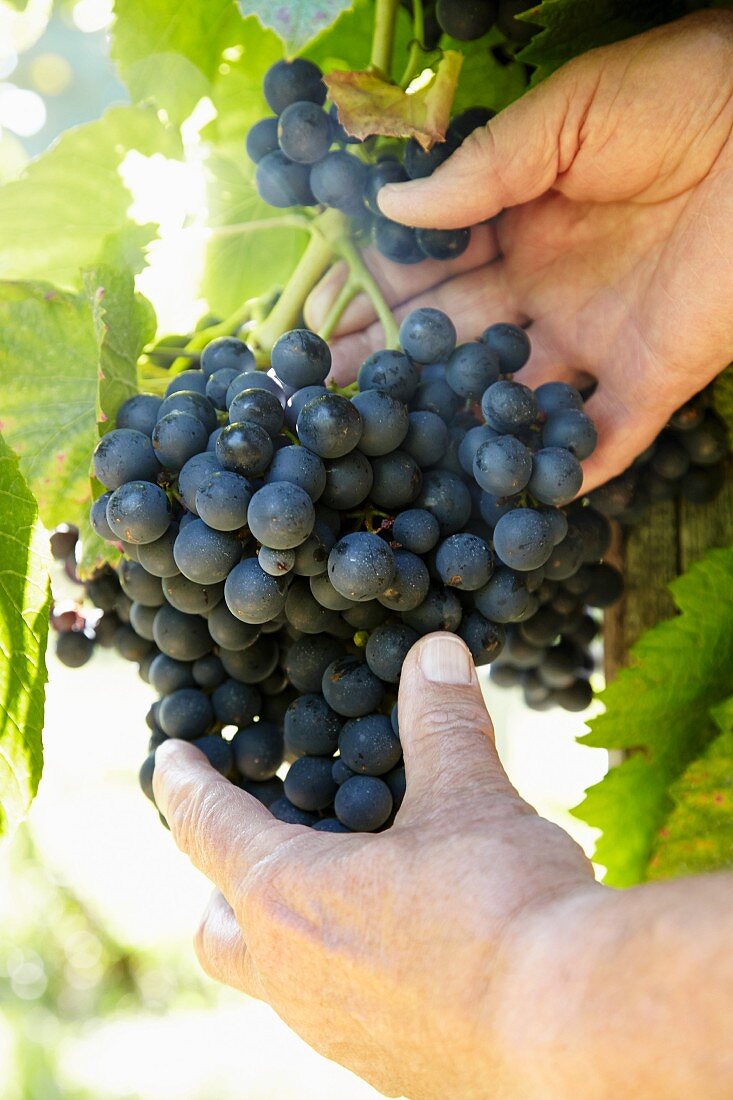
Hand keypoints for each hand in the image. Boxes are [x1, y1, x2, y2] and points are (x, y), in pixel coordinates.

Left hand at [153, 632, 599, 1099]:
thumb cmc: (503, 908)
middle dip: (221, 881)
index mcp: (290, 898)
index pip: (209, 827)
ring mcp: (338, 1032)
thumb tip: (434, 652)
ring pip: (277, 978)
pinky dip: (346, 968)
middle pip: (219, 927)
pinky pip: (338, 1012)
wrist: (574, 1031)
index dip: (185, 784)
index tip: (166, 760)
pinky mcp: (390, 1068)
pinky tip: (405, 944)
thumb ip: (441, 723)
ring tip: (337, 885)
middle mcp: (295, 978)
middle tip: (250, 840)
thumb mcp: (468, 797)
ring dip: (288, 928)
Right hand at [306, 12, 732, 491]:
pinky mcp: (654, 380)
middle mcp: (547, 290)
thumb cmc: (685, 95)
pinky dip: (559, 474)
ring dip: (449, 428)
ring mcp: (597, 341)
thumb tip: (391, 209)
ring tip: (381, 457)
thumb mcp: (570, 114)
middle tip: (318, 400)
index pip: (429, 271)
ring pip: (509, 400)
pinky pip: (600, 441)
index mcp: (521, 223)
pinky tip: (500, 501)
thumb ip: (485, 169)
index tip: (309, 324)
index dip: (369, 297)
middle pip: (452, 341)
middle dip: (385, 370)